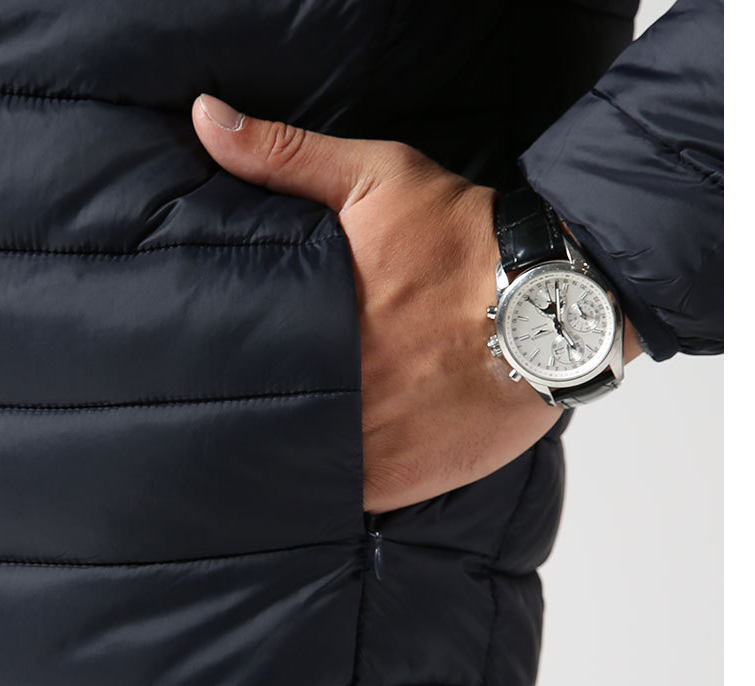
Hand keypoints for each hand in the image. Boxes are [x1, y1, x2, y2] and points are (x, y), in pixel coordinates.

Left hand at [191, 94, 564, 511]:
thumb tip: (204, 118)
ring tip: (270, 448)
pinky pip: (348, 499)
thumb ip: (285, 156)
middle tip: (226, 419)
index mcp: (316, 329)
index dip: (216, 376)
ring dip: (284, 465)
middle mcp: (338, 394)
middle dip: (247, 421)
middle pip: (263, 425)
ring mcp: (370, 446)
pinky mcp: (405, 480)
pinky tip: (318, 477)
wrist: (556, 299)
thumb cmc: (462, 239)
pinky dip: (330, 491)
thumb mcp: (374, 179)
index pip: (235, 369)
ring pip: (300, 473)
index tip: (198, 376)